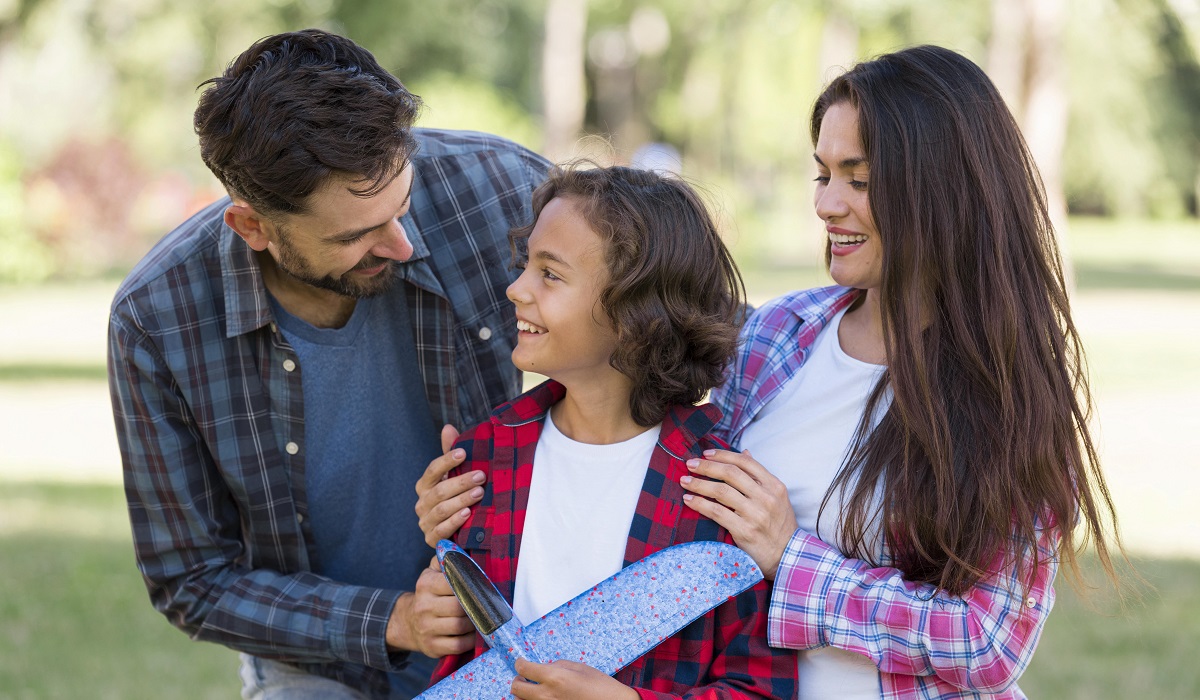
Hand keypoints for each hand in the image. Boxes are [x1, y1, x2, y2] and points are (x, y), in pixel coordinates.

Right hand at [386, 557, 475, 656]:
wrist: (407, 622)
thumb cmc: (429, 594)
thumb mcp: (432, 573)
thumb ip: (446, 559)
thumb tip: (461, 549)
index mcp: (425, 585)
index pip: (453, 582)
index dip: (471, 585)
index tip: (482, 586)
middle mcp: (423, 607)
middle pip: (459, 607)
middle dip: (476, 606)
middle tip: (486, 605)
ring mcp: (426, 629)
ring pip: (459, 626)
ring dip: (475, 623)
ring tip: (482, 618)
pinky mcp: (432, 647)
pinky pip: (458, 646)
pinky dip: (470, 640)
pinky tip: (475, 634)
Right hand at [415, 424, 486, 546]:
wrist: (453, 531)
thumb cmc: (453, 497)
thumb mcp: (453, 475)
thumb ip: (450, 454)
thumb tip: (448, 427)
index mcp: (425, 485)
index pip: (433, 470)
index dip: (447, 461)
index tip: (463, 453)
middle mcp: (422, 503)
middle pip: (439, 491)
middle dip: (461, 482)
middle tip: (481, 476)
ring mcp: (425, 521)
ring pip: (441, 509)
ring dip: (461, 500)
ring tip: (479, 492)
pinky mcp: (432, 539)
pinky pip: (441, 530)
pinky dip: (454, 521)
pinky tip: (467, 513)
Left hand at [510, 658, 637, 699]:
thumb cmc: (600, 686)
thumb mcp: (578, 667)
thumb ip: (556, 666)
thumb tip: (543, 668)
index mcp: (555, 677)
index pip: (523, 669)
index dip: (519, 663)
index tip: (521, 662)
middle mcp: (547, 695)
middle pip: (516, 688)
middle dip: (518, 680)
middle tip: (525, 676)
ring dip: (524, 694)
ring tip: (535, 689)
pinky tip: (543, 698)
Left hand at [679, 448, 797, 579]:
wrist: (787, 557)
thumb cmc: (779, 526)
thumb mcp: (777, 498)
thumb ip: (760, 476)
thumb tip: (745, 453)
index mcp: (775, 486)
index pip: (746, 462)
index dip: (723, 455)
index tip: (706, 454)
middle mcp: (766, 498)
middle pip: (730, 474)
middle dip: (706, 466)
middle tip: (690, 464)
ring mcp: (755, 514)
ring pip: (721, 491)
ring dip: (699, 484)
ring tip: (684, 481)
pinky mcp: (744, 531)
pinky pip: (717, 512)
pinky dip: (700, 504)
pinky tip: (689, 500)